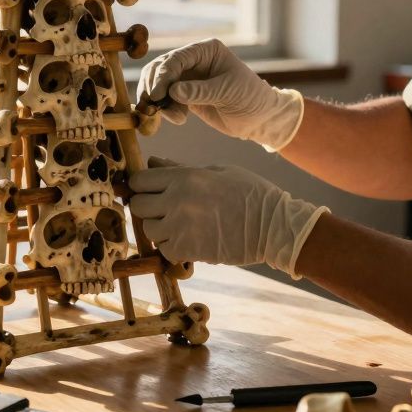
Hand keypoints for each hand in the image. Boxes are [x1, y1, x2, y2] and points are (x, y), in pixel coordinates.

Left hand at [128, 157, 328, 276]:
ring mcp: (180, 227)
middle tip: (163, 208)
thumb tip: (153, 161)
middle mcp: (177, 201)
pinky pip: (163, 249)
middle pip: (137, 205)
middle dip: (147, 206)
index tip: (150, 190)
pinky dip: (172, 246)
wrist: (274, 226)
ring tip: (179, 225)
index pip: (140, 180)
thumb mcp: (216, 171)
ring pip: (148, 229)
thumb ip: (180, 168)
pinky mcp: (188, 250)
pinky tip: (188, 239)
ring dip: (159, 228)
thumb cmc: (249, 192)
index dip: (142, 185)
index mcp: (184, 177)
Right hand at [136, 38, 304, 150]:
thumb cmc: (250, 99)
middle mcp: (194, 60)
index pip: (176, 59)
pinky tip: (177, 119)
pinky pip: (165, 99)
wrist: (260, 118)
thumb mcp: (228, 92)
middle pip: (161, 68)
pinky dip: (164, 109)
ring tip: (171, 116)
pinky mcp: (185, 95)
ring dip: (158, 100)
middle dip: (154, 87)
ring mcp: (188, 77)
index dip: (163, 75)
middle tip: (154, 106)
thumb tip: (172, 91)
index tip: (158, 95)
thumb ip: (199, 91)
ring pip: (159, 83)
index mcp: (206, 51)